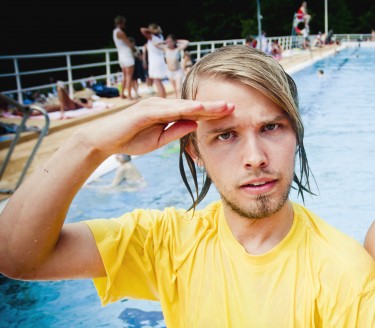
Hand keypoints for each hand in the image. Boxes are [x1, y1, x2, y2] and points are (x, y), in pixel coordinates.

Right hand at [75, 97, 233, 157]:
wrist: (104, 141)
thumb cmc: (130, 139)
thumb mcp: (159, 139)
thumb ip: (176, 131)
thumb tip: (195, 125)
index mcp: (167, 113)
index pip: (194, 112)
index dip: (213, 113)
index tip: (231, 113)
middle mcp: (162, 105)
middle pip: (193, 106)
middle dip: (214, 106)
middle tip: (235, 105)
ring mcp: (154, 106)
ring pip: (184, 105)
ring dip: (204, 106)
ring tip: (223, 107)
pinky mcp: (145, 111)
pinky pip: (168, 110)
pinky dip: (185, 109)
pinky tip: (199, 110)